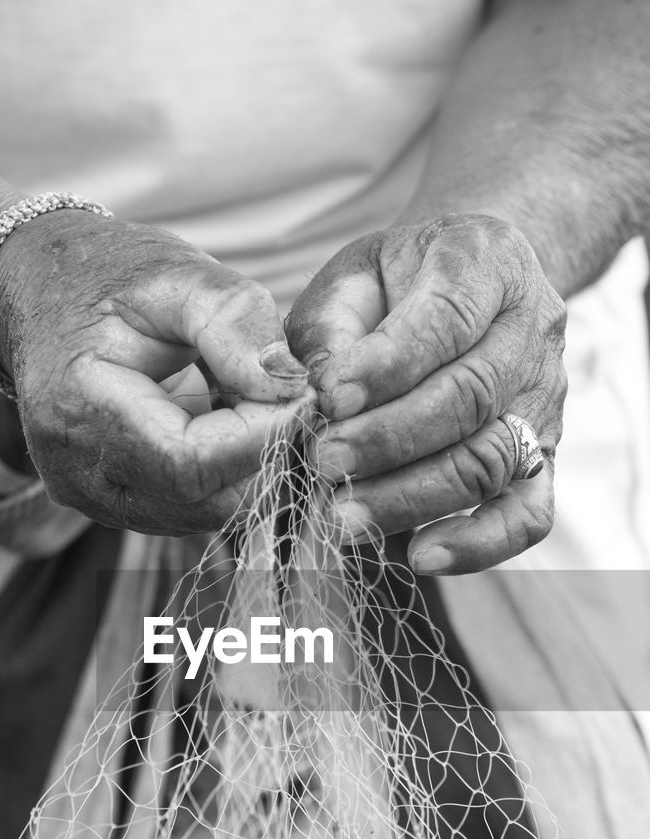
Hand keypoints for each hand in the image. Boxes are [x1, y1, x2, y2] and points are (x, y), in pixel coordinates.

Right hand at [0, 213, 311, 534]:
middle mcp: (76, 470)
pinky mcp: (105, 504)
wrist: (37, 291)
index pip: (191, 462)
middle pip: (201, 502)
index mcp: (79, 407)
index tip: (303, 391)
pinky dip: (218, 473)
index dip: (261, 436)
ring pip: (200, 514)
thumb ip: (234, 322)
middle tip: (279, 392)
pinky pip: (184, 509)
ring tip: (242, 397)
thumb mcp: (175, 274)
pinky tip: (217, 420)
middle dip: (258, 453)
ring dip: (241, 465)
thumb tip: (290, 386)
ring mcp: (87, 496)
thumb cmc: (107, 274)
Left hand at [286, 214, 566, 572]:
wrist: (468, 286)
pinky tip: (418, 557)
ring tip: (343, 516)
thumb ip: (331, 325)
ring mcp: (544, 400)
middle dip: (388, 440)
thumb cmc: (394, 286)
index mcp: (485, 261)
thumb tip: (315, 394)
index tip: (328, 398)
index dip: (387, 364)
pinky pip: (529, 515)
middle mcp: (531, 330)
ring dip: (412, 496)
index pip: (447, 315)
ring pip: (491, 460)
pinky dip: (478, 544)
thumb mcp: (353, 276)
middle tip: (322, 463)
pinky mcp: (543, 459)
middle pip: (470, 397)